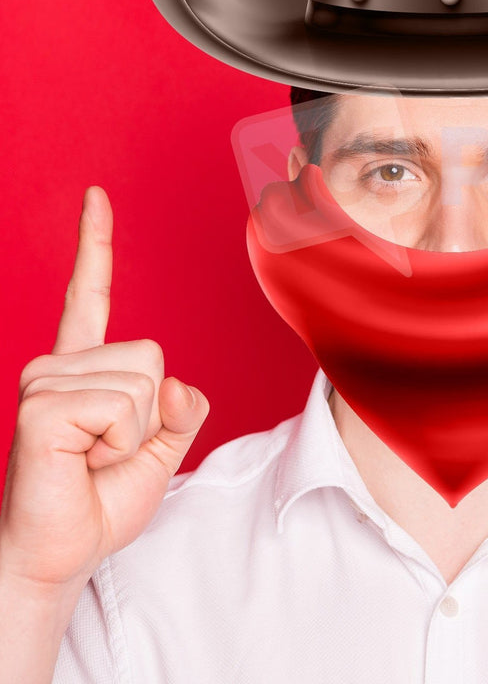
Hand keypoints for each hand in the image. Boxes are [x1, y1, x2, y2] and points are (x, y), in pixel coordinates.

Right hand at [0, 186, 209, 592]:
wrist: (62, 553)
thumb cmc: (102, 502)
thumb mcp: (163, 450)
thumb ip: (183, 410)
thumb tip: (180, 387)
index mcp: (86, 367)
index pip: (90, 294)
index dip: (95, 243)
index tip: (96, 196)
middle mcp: (60, 364)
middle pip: (154, 354)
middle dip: (151, 414)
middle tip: (105, 452)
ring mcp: (45, 381)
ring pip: (144, 381)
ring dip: (134, 434)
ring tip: (90, 458)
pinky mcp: (42, 405)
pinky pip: (124, 407)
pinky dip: (121, 444)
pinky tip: (82, 460)